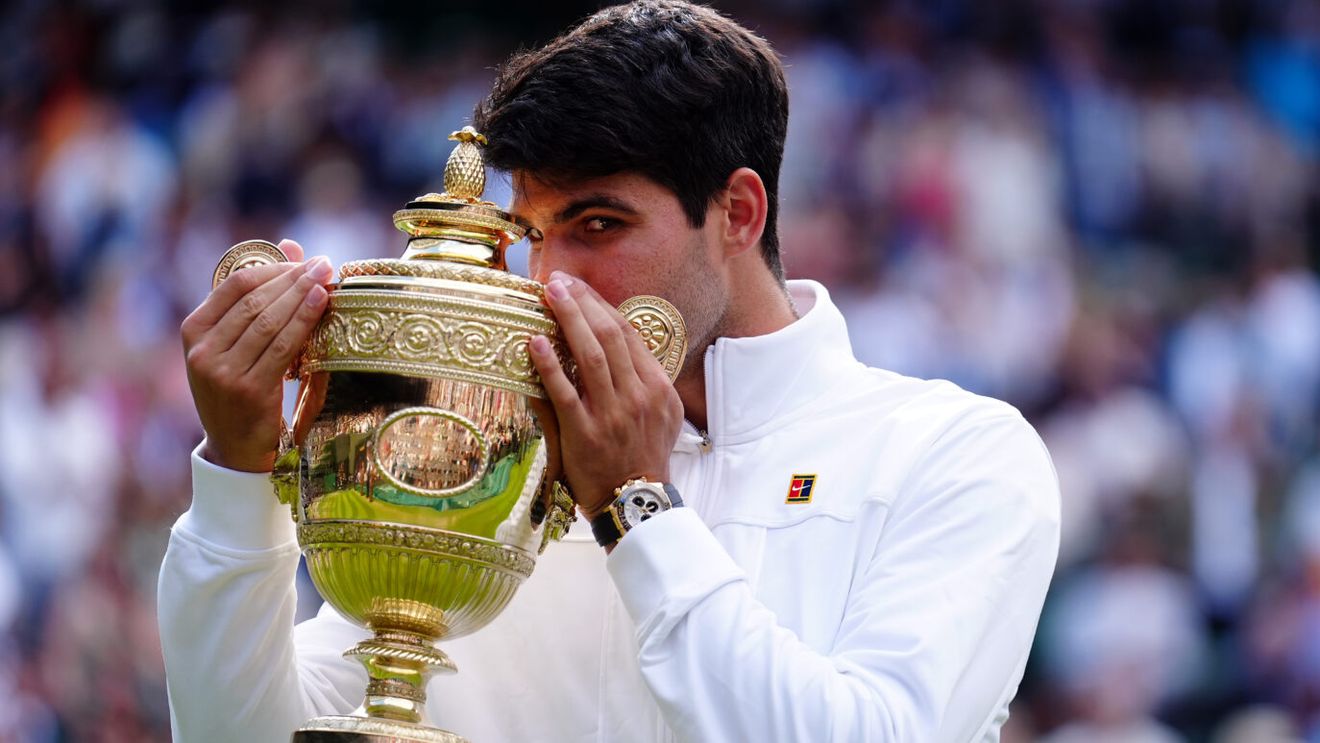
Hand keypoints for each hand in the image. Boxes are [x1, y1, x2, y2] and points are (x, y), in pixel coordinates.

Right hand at [181, 239, 333, 472]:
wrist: (235, 449)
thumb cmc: (241, 388)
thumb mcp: (239, 344)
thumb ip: (259, 296)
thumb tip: (291, 245)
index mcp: (193, 331)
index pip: (235, 283)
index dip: (274, 267)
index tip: (305, 260)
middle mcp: (202, 350)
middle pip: (255, 300)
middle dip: (294, 278)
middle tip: (325, 264)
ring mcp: (222, 372)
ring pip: (269, 320)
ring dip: (303, 295)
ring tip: (328, 277)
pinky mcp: (248, 390)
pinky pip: (282, 347)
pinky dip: (304, 321)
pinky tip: (322, 303)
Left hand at [528, 271, 683, 519]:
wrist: (636, 501)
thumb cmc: (643, 456)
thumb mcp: (660, 415)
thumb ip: (642, 381)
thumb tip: (615, 346)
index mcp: (656, 387)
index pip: (628, 334)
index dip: (602, 306)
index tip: (580, 288)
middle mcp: (637, 396)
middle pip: (609, 336)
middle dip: (583, 303)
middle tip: (559, 281)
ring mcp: (612, 414)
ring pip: (591, 356)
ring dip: (569, 320)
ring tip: (549, 295)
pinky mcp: (585, 433)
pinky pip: (565, 392)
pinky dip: (550, 365)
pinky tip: (536, 342)